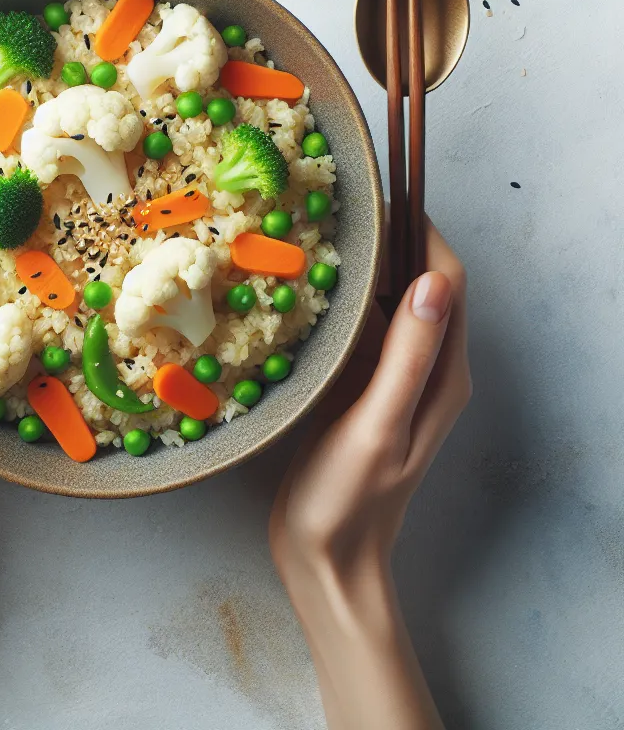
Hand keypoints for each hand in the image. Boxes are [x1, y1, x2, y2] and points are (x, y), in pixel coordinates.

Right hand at [269, 219, 469, 729]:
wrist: (325, 556)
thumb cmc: (349, 497)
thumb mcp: (378, 423)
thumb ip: (407, 355)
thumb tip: (432, 282)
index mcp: (443, 373)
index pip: (447, 282)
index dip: (420, 233)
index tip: (381, 197)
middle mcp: (428, 368)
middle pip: (420, 285)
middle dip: (390, 242)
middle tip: (340, 209)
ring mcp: (395, 378)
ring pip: (388, 305)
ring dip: (364, 271)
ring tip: (318, 237)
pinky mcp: (364, 388)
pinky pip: (362, 331)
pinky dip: (343, 304)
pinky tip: (307, 293)